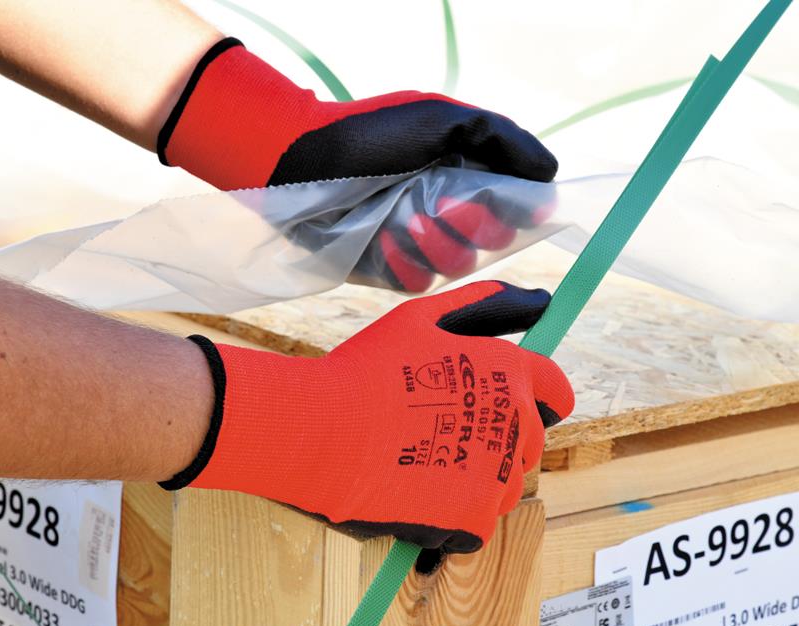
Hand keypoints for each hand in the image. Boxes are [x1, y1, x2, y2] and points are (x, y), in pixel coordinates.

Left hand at [158, 38, 557, 290]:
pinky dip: (404, 263)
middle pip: (495, 241)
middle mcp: (450, 211)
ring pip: (458, 265)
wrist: (299, 162)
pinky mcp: (392, 269)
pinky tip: (383, 240)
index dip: (516, 209)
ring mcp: (421, 243)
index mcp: (468, 174)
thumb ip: (501, 137)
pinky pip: (419, 283)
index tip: (505, 202)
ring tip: (403, 217)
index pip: (516, 206)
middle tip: (442, 202)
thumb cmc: (370, 133)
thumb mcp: (441, 118)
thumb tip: (551, 175)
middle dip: (473, 224)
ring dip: (436, 243)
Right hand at [162, 281, 573, 552]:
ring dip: (476, 479)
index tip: (503, 403)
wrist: (320, 431)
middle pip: (530, 441)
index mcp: (508, 373)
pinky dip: (452, 517)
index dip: (536, 397)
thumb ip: (482, 304)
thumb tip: (541, 300)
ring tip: (422, 463)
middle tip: (441, 431)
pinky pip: (477, 524)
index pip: (557, 392)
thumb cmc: (365, 368)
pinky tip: (416, 494)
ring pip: (504, 486)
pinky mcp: (471, 520)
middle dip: (498, 437)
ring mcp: (495, 476)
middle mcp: (514, 424)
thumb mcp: (420, 318)